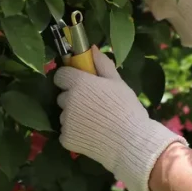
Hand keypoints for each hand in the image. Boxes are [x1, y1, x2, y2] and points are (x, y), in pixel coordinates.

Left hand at [54, 46, 186, 190]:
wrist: (131, 142)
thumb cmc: (127, 109)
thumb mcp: (118, 82)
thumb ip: (102, 64)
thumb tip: (91, 48)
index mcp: (79, 83)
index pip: (60, 74)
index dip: (69, 77)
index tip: (80, 82)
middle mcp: (68, 101)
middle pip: (62, 96)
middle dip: (73, 98)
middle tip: (93, 105)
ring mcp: (65, 121)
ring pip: (65, 115)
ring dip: (75, 116)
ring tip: (96, 122)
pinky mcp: (65, 139)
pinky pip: (66, 132)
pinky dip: (76, 133)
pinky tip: (92, 134)